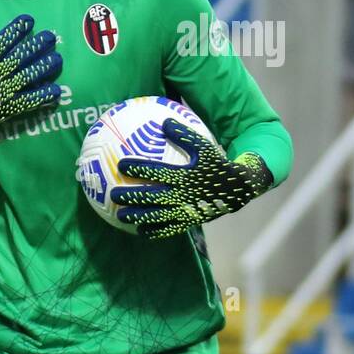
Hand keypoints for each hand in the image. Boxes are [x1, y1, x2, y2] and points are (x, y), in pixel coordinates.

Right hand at [0, 15, 61, 193]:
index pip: (1, 42)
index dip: (15, 30)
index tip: (29, 21)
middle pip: (20, 56)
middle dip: (36, 45)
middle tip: (51, 36)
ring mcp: (4, 91)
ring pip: (28, 76)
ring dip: (43, 67)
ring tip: (57, 59)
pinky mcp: (10, 107)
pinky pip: (29, 100)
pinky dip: (43, 95)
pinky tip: (56, 90)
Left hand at [110, 119, 272, 238]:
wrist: (240, 189)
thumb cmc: (217, 164)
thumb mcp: (204, 147)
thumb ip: (183, 136)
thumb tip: (164, 121)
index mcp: (184, 175)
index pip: (156, 171)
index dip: (138, 168)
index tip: (120, 164)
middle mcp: (183, 194)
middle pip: (151, 196)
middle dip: (130, 195)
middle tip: (113, 194)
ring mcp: (186, 210)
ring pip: (157, 216)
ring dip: (137, 216)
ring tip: (121, 216)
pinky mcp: (190, 222)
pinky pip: (170, 229)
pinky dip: (155, 232)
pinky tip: (141, 232)